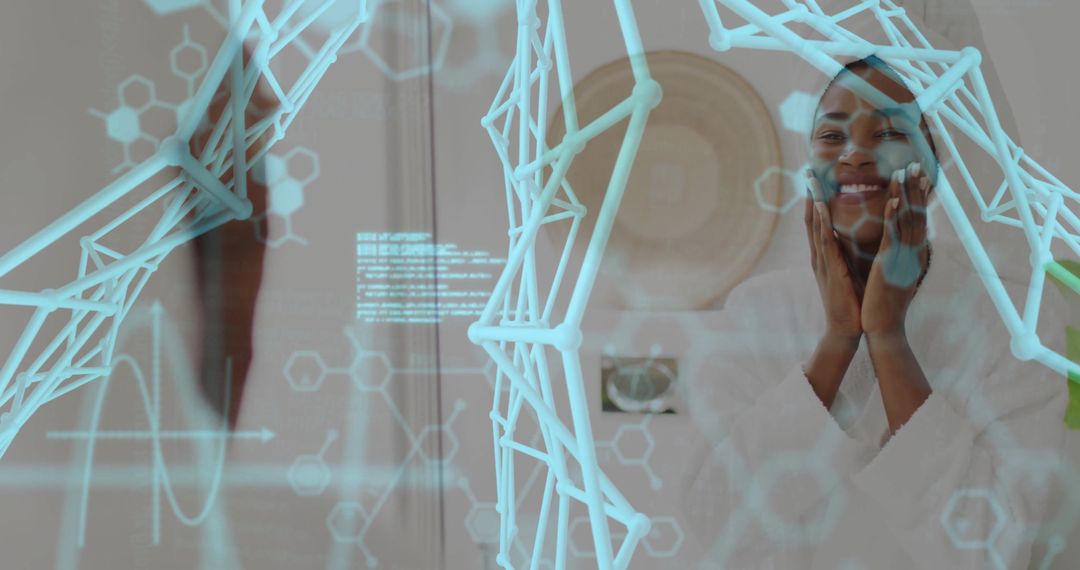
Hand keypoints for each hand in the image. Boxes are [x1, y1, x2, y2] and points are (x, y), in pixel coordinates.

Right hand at [804, 169, 862, 341]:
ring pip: (815, 225)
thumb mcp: (848, 273)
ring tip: (812, 180)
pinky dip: (823, 222)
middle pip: (812, 218)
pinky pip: (825, 241)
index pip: (819, 222)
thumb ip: (846, 256)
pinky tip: (822, 206)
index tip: (817, 179)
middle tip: (808, 171)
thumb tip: (850, 240)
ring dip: (814, 201)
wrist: (845, 329)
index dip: (817, 200)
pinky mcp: (830, 268)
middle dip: (811, 194)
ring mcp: (822, 261)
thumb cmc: (851, 303)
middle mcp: (819, 255)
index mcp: (824, 255)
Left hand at [862, 162, 930, 337]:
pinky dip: (894, 218)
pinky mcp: (890, 265)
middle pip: (917, 214)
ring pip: (906, 221)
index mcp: (913, 253)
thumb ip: (900, 255)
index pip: (918, 219)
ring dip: (905, 195)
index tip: (919, 176)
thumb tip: (904, 241)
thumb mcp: (896, 273)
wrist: (883, 326)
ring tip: (904, 172)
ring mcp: (903, 258)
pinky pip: (893, 237)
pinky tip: (894, 201)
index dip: (919, 196)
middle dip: (915, 189)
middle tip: (916, 164)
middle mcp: (912, 252)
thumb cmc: (886, 302)